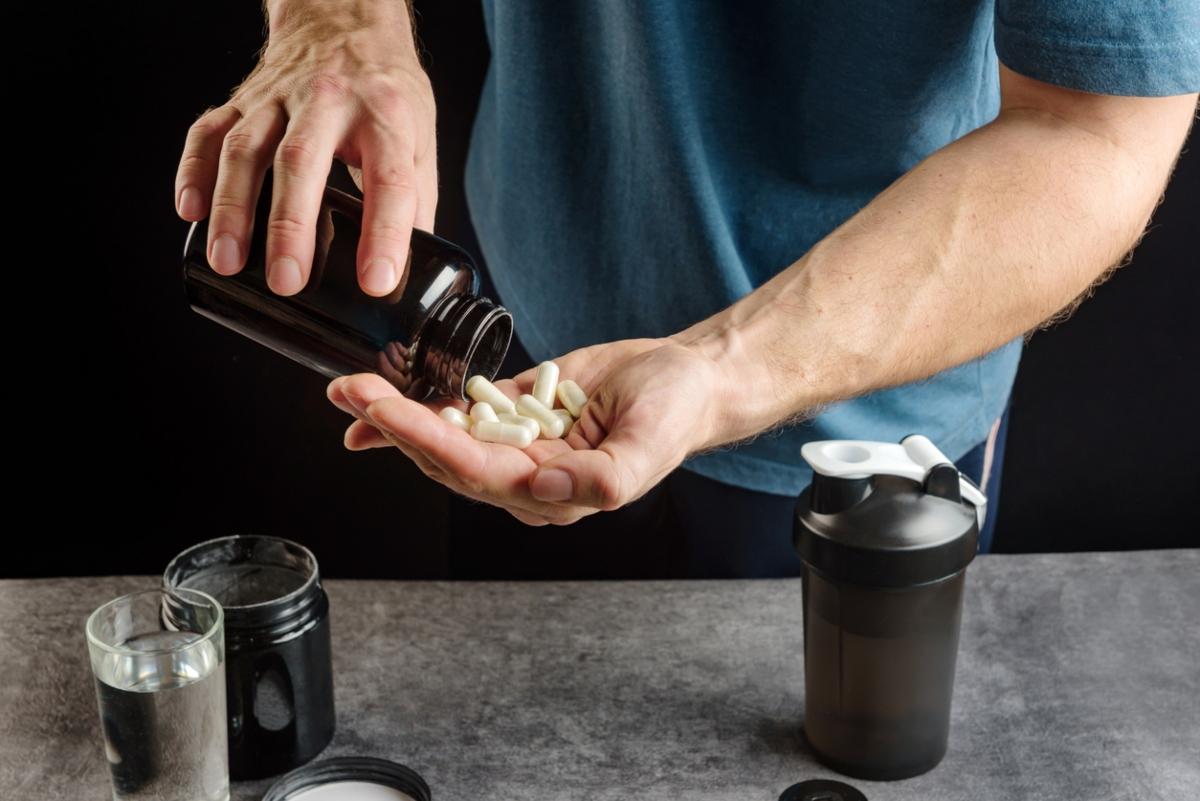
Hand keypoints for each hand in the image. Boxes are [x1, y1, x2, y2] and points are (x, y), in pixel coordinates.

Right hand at [174, 1, 435, 296]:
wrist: (344, 22)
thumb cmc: (385, 90)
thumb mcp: (420, 138)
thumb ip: (416, 201)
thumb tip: (410, 267)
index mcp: (385, 116)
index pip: (389, 179)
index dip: (385, 234)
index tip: (376, 282)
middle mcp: (329, 101)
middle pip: (302, 161)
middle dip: (291, 226)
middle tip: (286, 281)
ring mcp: (279, 98)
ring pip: (246, 149)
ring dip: (233, 208)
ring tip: (228, 261)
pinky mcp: (243, 99)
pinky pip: (209, 132)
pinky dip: (193, 171)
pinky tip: (189, 210)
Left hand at [326, 339, 725, 524]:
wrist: (687, 378)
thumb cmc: (674, 414)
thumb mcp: (648, 447)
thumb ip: (600, 480)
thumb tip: (541, 489)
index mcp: (552, 493)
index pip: (476, 472)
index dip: (428, 443)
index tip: (387, 413)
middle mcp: (525, 475)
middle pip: (446, 456)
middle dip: (394, 427)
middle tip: (351, 392)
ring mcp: (516, 443)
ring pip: (444, 435)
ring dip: (394, 415)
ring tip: (348, 389)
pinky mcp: (513, 411)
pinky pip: (459, 412)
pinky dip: (418, 409)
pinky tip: (375, 404)